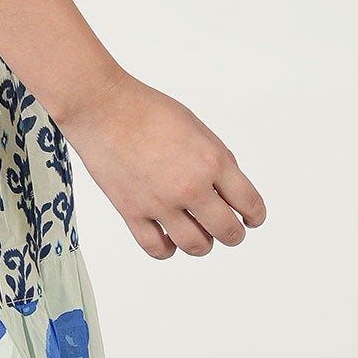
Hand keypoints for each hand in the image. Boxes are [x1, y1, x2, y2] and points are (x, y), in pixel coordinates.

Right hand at [63, 68, 266, 260]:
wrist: (102, 107)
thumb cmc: (146, 109)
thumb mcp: (197, 126)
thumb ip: (217, 159)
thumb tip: (229, 188)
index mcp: (212, 161)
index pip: (249, 204)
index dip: (255, 216)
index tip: (251, 219)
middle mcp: (190, 186)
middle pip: (228, 232)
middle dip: (234, 234)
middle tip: (229, 230)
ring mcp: (160, 203)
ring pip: (196, 246)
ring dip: (203, 243)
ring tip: (199, 235)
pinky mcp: (132, 212)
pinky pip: (157, 248)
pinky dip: (168, 250)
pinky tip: (169, 239)